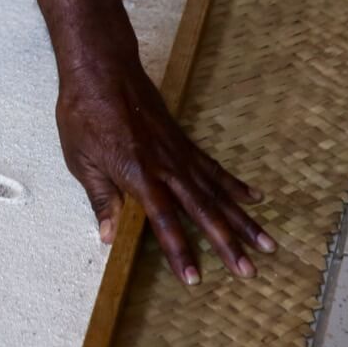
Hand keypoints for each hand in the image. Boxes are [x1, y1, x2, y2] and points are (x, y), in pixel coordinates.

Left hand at [56, 56, 275, 283]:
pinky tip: (254, 199)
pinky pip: (213, 168)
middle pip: (202, 211)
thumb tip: (108, 237)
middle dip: (226, 243)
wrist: (101, 69)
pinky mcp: (183, 141)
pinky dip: (234, 185)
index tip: (194, 278)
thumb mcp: (80, 159)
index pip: (163, 221)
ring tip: (267, 244)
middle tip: (250, 271)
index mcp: (137, 174)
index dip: (179, 251)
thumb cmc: (83, 113)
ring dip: (242, 220)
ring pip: (216, 192)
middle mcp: (165, 167)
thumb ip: (101, 199)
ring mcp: (178, 153)